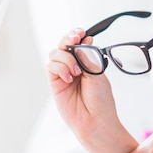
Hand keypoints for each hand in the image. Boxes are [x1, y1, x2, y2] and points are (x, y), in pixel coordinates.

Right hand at [47, 29, 135, 152]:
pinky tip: (70, 78)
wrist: (96, 120)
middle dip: (68, 38)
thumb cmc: (101, 100)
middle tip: (75, 39)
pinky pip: (51, 67)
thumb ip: (86, 57)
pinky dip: (60, 68)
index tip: (81, 32)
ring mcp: (63, 74)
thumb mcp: (97, 74)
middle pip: (63, 45)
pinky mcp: (55, 83)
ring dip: (66, 58)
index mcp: (87, 62)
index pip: (78, 43)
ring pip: (55, 54)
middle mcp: (74, 66)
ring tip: (77, 72)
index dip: (77, 35)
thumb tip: (81, 42)